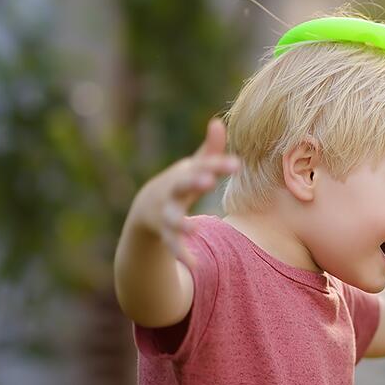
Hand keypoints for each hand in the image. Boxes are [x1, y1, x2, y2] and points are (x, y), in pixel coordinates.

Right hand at [129, 118, 237, 264]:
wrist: (147, 208)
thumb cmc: (180, 184)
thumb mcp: (193, 167)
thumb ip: (209, 150)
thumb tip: (219, 121)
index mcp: (184, 174)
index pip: (203, 166)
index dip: (218, 164)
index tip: (236, 164)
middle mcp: (172, 192)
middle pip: (182, 185)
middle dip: (193, 182)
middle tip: (207, 180)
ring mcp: (166, 213)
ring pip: (173, 219)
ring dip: (182, 223)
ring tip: (194, 228)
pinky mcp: (165, 234)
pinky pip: (173, 245)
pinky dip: (182, 253)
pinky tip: (195, 263)